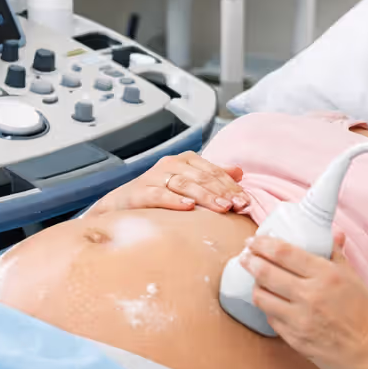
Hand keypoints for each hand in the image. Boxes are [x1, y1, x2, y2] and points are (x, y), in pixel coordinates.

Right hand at [88, 151, 250, 215]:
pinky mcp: (140, 191)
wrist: (120, 205)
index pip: (214, 171)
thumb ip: (212, 176)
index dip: (231, 186)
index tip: (247, 201)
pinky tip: (188, 207)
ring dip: (206, 196)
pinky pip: (159, 194)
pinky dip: (174, 200)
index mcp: (186, 160)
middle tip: (239, 206)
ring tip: (222, 208)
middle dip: (223, 192)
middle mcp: (171, 164)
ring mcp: (154, 176)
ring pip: (185, 184)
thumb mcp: (188, 184)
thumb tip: (239, 171)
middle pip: (202, 177)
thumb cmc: (158, 194)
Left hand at [243, 230, 367, 368]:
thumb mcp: (355, 278)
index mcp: (325, 275)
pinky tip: (271, 303)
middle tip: (245, 256)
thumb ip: (336, 254)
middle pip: (266, 272)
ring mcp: (300, 320)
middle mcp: (310, 295)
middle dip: (250, 261)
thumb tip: (332, 234)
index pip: (284, 253)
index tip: (253, 240)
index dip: (262, 244)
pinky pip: (271, 319)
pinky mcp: (295, 339)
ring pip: (262, 297)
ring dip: (256, 286)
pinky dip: (269, 308)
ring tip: (257, 281)